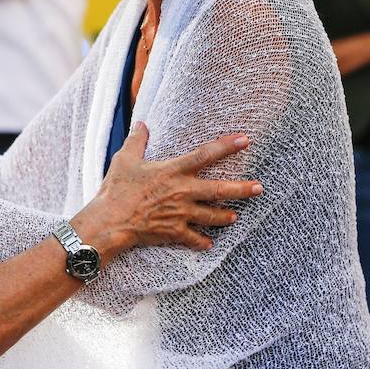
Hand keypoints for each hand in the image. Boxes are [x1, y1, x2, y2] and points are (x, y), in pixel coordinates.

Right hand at [74, 123, 263, 255]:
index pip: (205, 154)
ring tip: (236, 216)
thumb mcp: (125, 159)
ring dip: (226, 217)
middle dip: (242, 189)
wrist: (110, 221)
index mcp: (173, 171)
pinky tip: (209, 244)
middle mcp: (182, 192)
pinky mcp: (174, 232)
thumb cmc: (116, 189)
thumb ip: (137, 141)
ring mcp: (181, 214)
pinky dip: (202, 242)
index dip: (227, 146)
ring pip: (212, 216)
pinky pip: (194, 238)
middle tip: (259, 188)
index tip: (245, 139)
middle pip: (219, 190)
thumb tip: (142, 124)